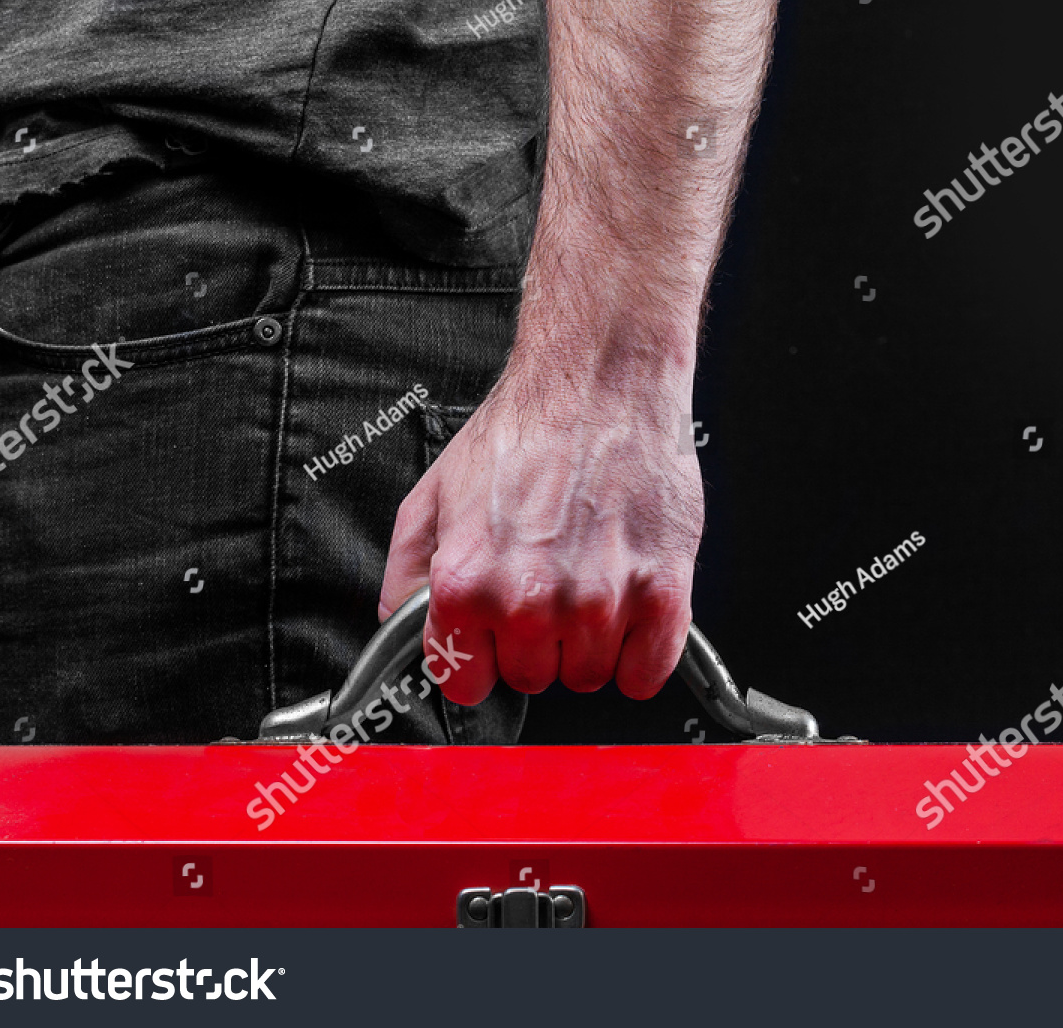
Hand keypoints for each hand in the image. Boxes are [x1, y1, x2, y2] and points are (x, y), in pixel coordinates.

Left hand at [378, 368, 703, 705]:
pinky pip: (647, 675)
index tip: (495, 637)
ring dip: (592, 642)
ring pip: (591, 676)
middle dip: (539, 643)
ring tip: (592, 578)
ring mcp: (598, 602)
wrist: (603, 381)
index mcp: (465, 582)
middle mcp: (528, 601)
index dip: (480, 657)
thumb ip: (406, 569)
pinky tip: (631, 606)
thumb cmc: (529, 428)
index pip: (464, 681)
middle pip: (533, 679)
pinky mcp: (661, 594)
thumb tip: (400, 621)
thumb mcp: (435, 492)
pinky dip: (642, 652)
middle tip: (550, 585)